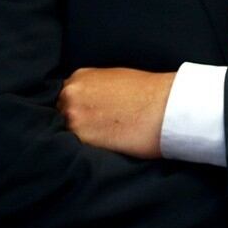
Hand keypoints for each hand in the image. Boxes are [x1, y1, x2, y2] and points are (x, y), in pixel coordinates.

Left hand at [57, 67, 175, 158]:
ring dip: (80, 137)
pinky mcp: (82, 139)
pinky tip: (105, 146)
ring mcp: (74, 117)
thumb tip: (88, 104)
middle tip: (97, 130)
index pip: (66, 98)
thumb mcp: (115, 78)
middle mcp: (71, 95)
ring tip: (103, 139)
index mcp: (79, 78)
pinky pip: (76, 148)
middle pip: (61, 114)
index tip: (90, 117)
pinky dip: (87, 149)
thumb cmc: (149, 92)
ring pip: (66, 132)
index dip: (78, 110)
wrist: (166, 107)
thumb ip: (94, 88)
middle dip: (76, 123)